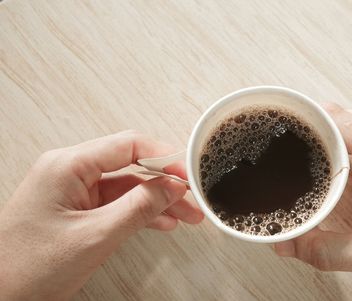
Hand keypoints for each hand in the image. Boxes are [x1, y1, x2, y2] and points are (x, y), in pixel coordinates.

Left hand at [0, 131, 203, 300]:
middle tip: (191, 196)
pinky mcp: (75, 208)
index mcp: (67, 166)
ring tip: (186, 214)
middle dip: (165, 182)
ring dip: (157, 199)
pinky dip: (140, 211)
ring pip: (126, 185)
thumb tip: (171, 187)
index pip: (128, 145)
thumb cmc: (27, 268)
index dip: (164, 157)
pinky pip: (115, 202)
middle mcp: (69, 171)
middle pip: (130, 164)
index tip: (187, 173)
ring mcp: (72, 190)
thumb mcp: (95, 236)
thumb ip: (138, 208)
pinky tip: (161, 221)